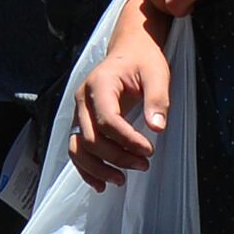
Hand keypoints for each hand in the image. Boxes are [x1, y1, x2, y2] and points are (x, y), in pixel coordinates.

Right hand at [68, 13, 174, 184]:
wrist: (129, 50)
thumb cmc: (143, 60)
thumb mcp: (157, 73)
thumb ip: (157, 99)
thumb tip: (157, 128)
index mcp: (99, 84)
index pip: (107, 120)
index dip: (127, 140)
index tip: (150, 150)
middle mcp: (82, 99)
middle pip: (91, 138)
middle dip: (117, 157)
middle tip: (143, 165)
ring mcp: (78, 112)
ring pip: (78, 148)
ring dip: (98, 168)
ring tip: (121, 180)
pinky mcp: (81, 122)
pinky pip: (76, 149)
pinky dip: (86, 168)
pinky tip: (101, 183)